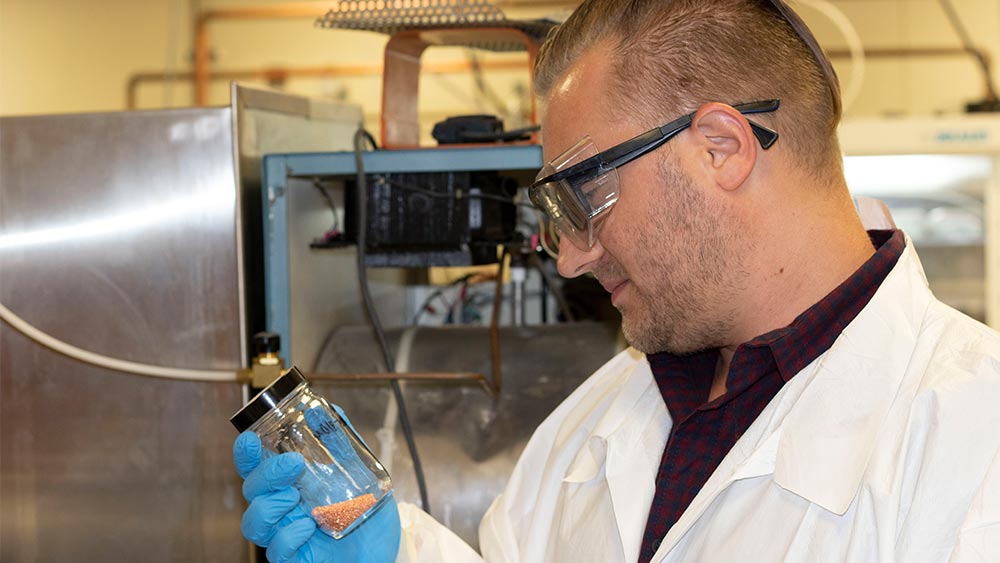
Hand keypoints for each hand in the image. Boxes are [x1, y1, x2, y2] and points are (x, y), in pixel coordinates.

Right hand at [233, 424, 400, 561]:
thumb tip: (331, 410)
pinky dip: (287, 536)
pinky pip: (276, 550)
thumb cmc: (366, 516)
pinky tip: (307, 527)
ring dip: (269, 506)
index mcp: (291, 485)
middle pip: (251, 490)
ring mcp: (286, 534)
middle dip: (266, 474)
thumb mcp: (362, 474)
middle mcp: (283, 509)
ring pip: (253, 522)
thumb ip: (343, 443)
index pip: (258, 467)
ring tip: (295, 497)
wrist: (384, 551)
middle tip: (293, 465)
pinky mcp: (295, 558)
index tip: (250, 438)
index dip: (247, 454)